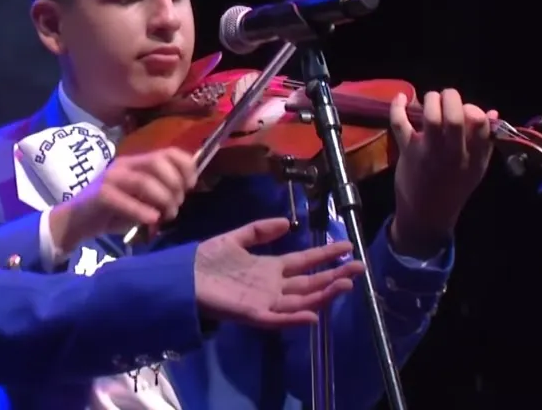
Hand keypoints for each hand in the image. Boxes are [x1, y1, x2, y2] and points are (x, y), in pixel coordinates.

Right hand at [51, 148, 197, 248]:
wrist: (78, 222)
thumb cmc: (113, 211)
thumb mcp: (141, 199)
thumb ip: (160, 192)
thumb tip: (185, 193)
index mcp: (137, 162)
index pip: (167, 152)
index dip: (185, 166)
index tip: (192, 185)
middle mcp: (125, 165)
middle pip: (158, 162)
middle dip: (174, 184)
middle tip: (177, 204)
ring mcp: (111, 178)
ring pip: (144, 181)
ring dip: (163, 199)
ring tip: (168, 215)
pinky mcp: (101, 195)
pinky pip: (124, 199)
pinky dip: (142, 210)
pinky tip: (152, 220)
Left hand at [194, 218, 363, 328]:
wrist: (181, 277)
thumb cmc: (206, 260)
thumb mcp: (235, 239)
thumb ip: (260, 230)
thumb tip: (287, 222)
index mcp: (270, 268)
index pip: (304, 262)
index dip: (326, 255)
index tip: (347, 247)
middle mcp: (273, 286)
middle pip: (310, 282)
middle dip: (335, 275)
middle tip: (360, 267)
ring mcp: (265, 301)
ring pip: (301, 299)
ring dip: (324, 294)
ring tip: (346, 285)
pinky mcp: (252, 313)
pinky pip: (278, 318)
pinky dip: (295, 317)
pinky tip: (313, 313)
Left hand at [389, 89, 497, 256]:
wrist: (426, 214)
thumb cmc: (453, 187)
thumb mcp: (476, 168)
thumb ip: (485, 141)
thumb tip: (493, 112)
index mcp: (475, 156)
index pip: (480, 123)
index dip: (474, 109)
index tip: (467, 109)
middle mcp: (454, 153)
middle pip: (455, 117)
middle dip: (451, 97)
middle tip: (447, 96)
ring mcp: (429, 152)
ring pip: (429, 117)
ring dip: (430, 100)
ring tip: (430, 98)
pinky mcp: (408, 151)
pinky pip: (400, 123)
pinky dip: (397, 106)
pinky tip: (401, 97)